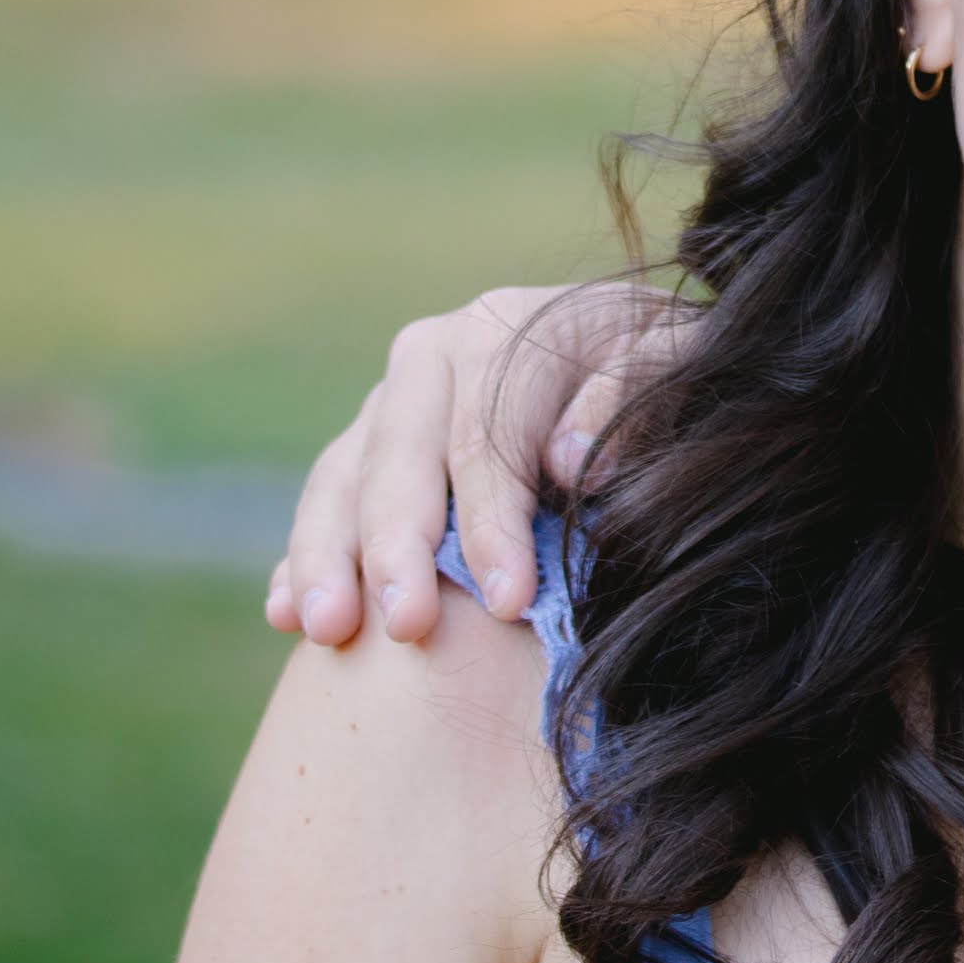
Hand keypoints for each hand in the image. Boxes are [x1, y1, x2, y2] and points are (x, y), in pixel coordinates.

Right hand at [263, 282, 686, 647]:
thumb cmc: (667, 371)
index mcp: (501, 331)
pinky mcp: (367, 445)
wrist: (636, 349)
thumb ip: (635, 395)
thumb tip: (571, 464)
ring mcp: (392, 402)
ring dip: (329, 557)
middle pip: (400, 458)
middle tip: (403, 626)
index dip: (494, 523)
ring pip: (342, 479)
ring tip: (328, 631)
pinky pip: (325, 501)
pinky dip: (302, 557)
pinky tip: (286, 614)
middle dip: (396, 547)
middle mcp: (432, 356)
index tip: (508, 601)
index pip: (487, 438)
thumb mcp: (678, 364)